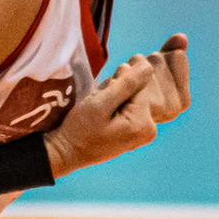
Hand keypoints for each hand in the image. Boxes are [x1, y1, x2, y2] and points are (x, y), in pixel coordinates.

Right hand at [43, 36, 192, 177]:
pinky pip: (127, 106)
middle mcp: (150, 129)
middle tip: (97, 107)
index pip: (139, 84)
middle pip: (137, 91)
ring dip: (112, 96)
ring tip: (98, 113)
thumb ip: (126, 84)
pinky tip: (102, 116)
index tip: (102, 97)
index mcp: (145, 124)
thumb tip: (149, 66)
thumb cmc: (80, 131)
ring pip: (130, 96)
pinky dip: (113, 104)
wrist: (68, 153)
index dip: (118, 83)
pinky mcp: (134, 130)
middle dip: (116, 90)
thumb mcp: (100, 104)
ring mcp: (142, 131)